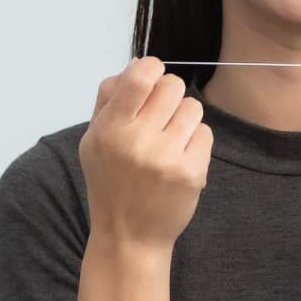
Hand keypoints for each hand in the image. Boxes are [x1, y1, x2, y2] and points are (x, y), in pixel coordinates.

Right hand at [78, 56, 214, 256]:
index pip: (140, 76)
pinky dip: (195, 141)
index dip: (151, 69)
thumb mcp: (94, 139)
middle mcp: (138, 141)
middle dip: (169, 95)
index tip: (150, 79)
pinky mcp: (192, 173)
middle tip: (160, 116)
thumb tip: (138, 63)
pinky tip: (180, 158)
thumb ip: (109, 98)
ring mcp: (167, 158)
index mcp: (110, 129)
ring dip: (184, 118)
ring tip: (169, 139)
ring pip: (193, 107)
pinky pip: (206, 133)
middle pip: (172, 85)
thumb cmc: (110, 181)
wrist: (129, 236)